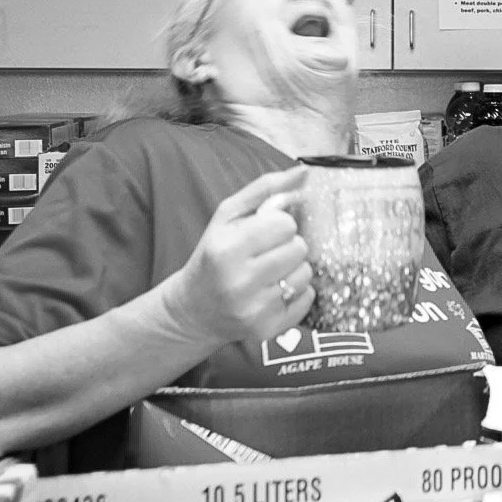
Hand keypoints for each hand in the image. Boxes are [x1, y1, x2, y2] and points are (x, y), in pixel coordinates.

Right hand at [162, 167, 314, 346]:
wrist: (194, 310)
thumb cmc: (214, 255)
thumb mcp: (227, 216)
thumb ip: (265, 189)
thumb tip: (303, 171)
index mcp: (226, 249)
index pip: (285, 224)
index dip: (278, 225)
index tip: (263, 233)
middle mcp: (239, 282)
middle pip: (299, 248)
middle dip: (287, 246)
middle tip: (266, 254)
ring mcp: (254, 310)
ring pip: (306, 274)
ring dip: (293, 270)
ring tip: (268, 274)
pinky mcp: (267, 330)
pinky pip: (307, 299)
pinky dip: (297, 293)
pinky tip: (272, 292)